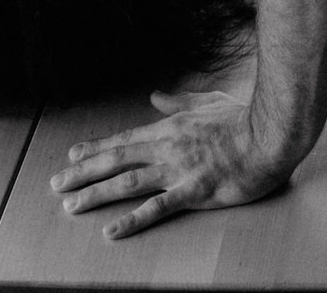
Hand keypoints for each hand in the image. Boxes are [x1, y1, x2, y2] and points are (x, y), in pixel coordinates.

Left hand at [51, 90, 290, 237]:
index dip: (96, 148)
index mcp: (169, 128)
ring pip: (127, 183)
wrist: (269, 136)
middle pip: (116, 160)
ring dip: (96, 194)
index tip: (73, 155)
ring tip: (71, 205)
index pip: (125, 139)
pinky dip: (131, 221)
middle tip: (56, 183)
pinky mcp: (194, 192)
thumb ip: (180, 99)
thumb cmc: (244, 118)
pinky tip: (111, 230)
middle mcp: (166, 149)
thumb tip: (156, 95)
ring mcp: (178, 171)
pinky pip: (157, 208)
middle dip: (82, 172)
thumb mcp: (209, 100)